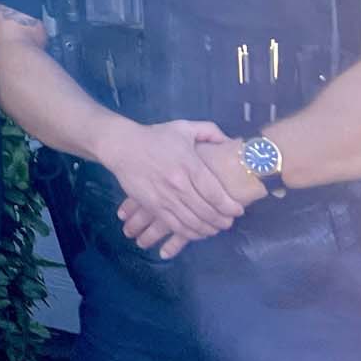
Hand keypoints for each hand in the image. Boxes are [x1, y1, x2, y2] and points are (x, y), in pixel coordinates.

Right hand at [99, 118, 246, 253]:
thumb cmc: (155, 137)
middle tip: (229, 222)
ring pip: (193, 223)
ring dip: (208, 229)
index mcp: (190, 165)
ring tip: (215, 228)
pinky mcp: (153, 206)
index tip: (238, 211)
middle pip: (207, 212)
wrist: (123, 146)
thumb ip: (210, 131)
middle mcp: (179, 185)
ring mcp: (165, 198)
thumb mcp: (184, 127)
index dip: (230, 207)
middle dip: (222, 221)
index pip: (215, 194)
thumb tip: (231, 141)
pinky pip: (175, 226)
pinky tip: (197, 232)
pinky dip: (190, 234)